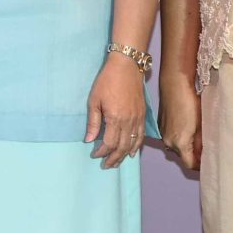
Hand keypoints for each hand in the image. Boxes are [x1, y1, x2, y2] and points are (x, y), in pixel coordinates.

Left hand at [85, 52, 147, 168]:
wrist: (126, 67)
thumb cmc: (107, 81)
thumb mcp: (94, 100)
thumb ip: (93, 122)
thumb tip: (90, 140)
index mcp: (115, 118)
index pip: (109, 143)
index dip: (102, 152)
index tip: (95, 155)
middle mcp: (129, 121)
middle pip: (122, 147)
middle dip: (114, 158)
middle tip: (106, 165)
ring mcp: (138, 119)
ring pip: (132, 143)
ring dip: (124, 155)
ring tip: (117, 163)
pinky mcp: (143, 115)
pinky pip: (141, 135)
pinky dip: (136, 146)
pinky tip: (131, 152)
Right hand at [157, 69, 201, 173]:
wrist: (174, 85)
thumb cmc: (191, 103)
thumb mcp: (201, 124)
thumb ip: (202, 142)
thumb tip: (204, 153)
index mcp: (180, 143)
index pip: (190, 164)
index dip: (200, 166)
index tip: (209, 163)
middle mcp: (168, 142)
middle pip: (182, 156)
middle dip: (193, 156)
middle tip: (206, 151)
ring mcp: (162, 134)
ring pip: (176, 147)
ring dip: (186, 147)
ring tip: (198, 141)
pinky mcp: (160, 126)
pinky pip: (171, 138)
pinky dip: (179, 139)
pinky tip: (187, 131)